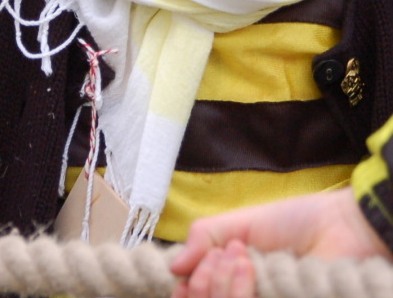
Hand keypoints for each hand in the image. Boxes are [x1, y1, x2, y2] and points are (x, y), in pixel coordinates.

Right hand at [170, 187, 391, 297]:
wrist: (339, 227)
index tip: (186, 273)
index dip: (184, 290)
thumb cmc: (293, 222)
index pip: (194, 297)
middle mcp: (244, 296)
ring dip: (222, 284)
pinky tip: (252, 269)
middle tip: (224, 254)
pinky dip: (241, 291)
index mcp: (231, 279)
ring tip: (242, 258)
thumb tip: (172, 268)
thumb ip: (202, 238)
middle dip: (203, 281)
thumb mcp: (237, 222)